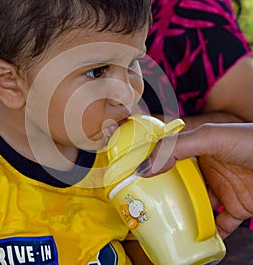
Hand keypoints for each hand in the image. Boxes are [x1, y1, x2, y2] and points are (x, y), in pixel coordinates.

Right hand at [140, 123, 252, 238]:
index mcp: (198, 148)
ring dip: (183, 215)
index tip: (135, 177)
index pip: (169, 157)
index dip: (152, 166)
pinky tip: (197, 239)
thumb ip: (176, 148)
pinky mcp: (237, 207)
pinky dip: (209, 234)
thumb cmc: (251, 141)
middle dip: (164, 194)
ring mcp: (221, 188)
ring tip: (165, 223)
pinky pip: (219, 224)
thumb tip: (145, 167)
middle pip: (180, 184)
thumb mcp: (210, 137)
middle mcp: (207, 168)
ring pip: (196, 205)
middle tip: (145, 204)